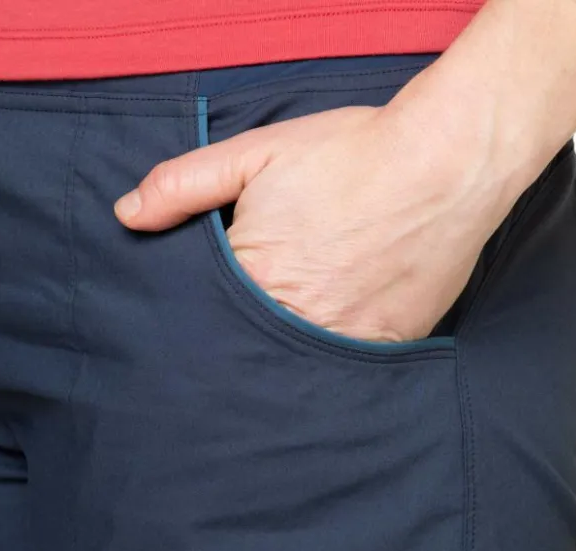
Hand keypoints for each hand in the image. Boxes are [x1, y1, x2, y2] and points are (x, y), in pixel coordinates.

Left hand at [114, 101, 516, 342]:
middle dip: (237, 348)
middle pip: (246, 353)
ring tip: (286, 344)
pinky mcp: (384, 347)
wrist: (448, 162)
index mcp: (253, 280)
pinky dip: (329, 362)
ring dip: (281, 360)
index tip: (191, 332)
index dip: (197, 324)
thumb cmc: (352, 155)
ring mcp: (342, 341)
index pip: (203, 323)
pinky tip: (328, 337)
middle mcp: (294, 322)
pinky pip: (344, 370)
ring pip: (291, 369)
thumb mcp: (257, 153)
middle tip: (244, 340)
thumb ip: (184, 185)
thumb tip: (126, 214)